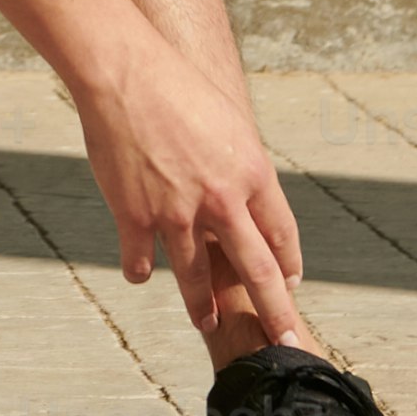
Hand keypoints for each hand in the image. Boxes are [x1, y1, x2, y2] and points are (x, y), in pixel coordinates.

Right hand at [73, 34, 310, 345]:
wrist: (124, 73)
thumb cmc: (177, 88)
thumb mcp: (228, 122)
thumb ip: (241, 165)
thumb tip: (249, 195)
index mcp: (252, 172)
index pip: (282, 234)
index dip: (289, 265)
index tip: (292, 285)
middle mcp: (222, 200)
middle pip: (257, 270)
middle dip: (275, 312)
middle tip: (285, 341)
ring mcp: (178, 213)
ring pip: (198, 278)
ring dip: (204, 307)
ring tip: (208, 322)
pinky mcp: (136, 217)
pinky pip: (142, 261)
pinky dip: (140, 270)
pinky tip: (141, 276)